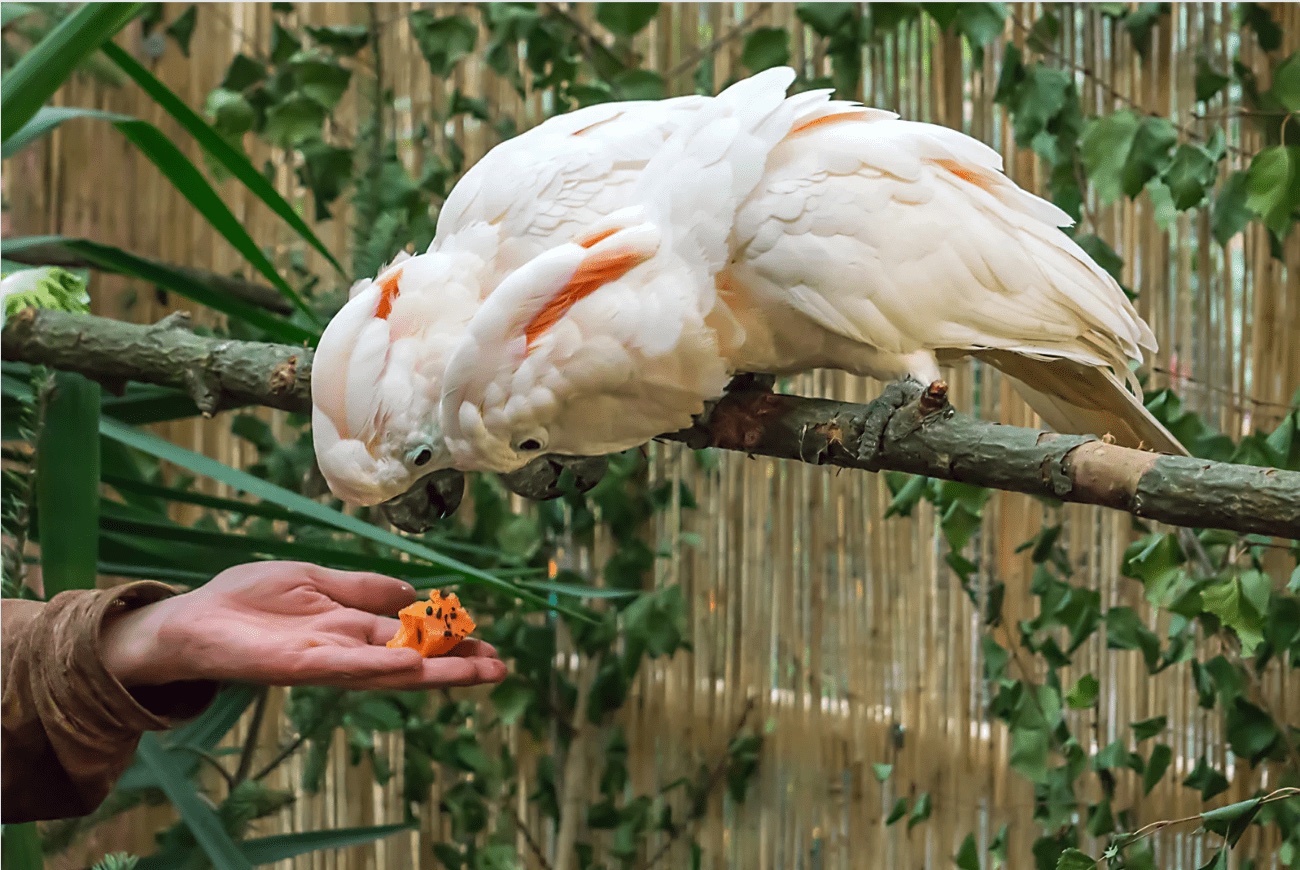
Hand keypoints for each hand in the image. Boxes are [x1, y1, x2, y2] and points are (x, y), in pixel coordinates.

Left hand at [100, 562, 506, 690]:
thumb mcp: (315, 579)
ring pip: (389, 669)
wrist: (190, 620)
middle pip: (412, 658)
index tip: (488, 645)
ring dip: (433, 672)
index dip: (449, 641)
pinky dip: (377, 667)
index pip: (412, 636)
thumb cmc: (247, 601)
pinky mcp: (296, 665)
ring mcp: (324, 659)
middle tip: (501, 667)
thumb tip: (411, 593)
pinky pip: (343, 668)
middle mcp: (346, 649)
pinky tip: (410, 666)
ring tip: (475, 671)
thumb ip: (361, 588)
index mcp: (352, 627)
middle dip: (456, 665)